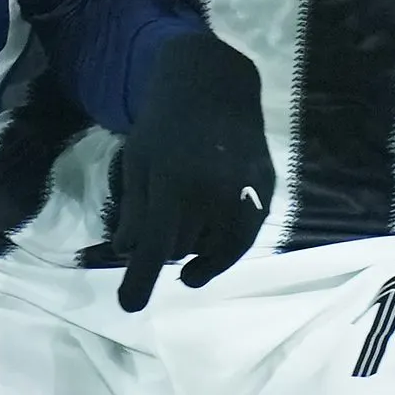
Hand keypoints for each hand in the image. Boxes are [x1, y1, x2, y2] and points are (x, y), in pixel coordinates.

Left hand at [104, 32, 272, 312]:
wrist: (215, 87)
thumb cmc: (164, 124)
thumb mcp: (136, 162)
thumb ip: (135, 210)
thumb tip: (128, 253)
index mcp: (174, 184)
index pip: (155, 246)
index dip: (140, 280)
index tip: (129, 306)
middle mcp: (213, 194)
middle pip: (182, 249)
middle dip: (167, 245)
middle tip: (163, 215)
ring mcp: (245, 194)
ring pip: (214, 249)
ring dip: (197, 247)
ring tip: (187, 217)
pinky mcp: (266, 193)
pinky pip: (242, 238)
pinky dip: (224, 244)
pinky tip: (211, 233)